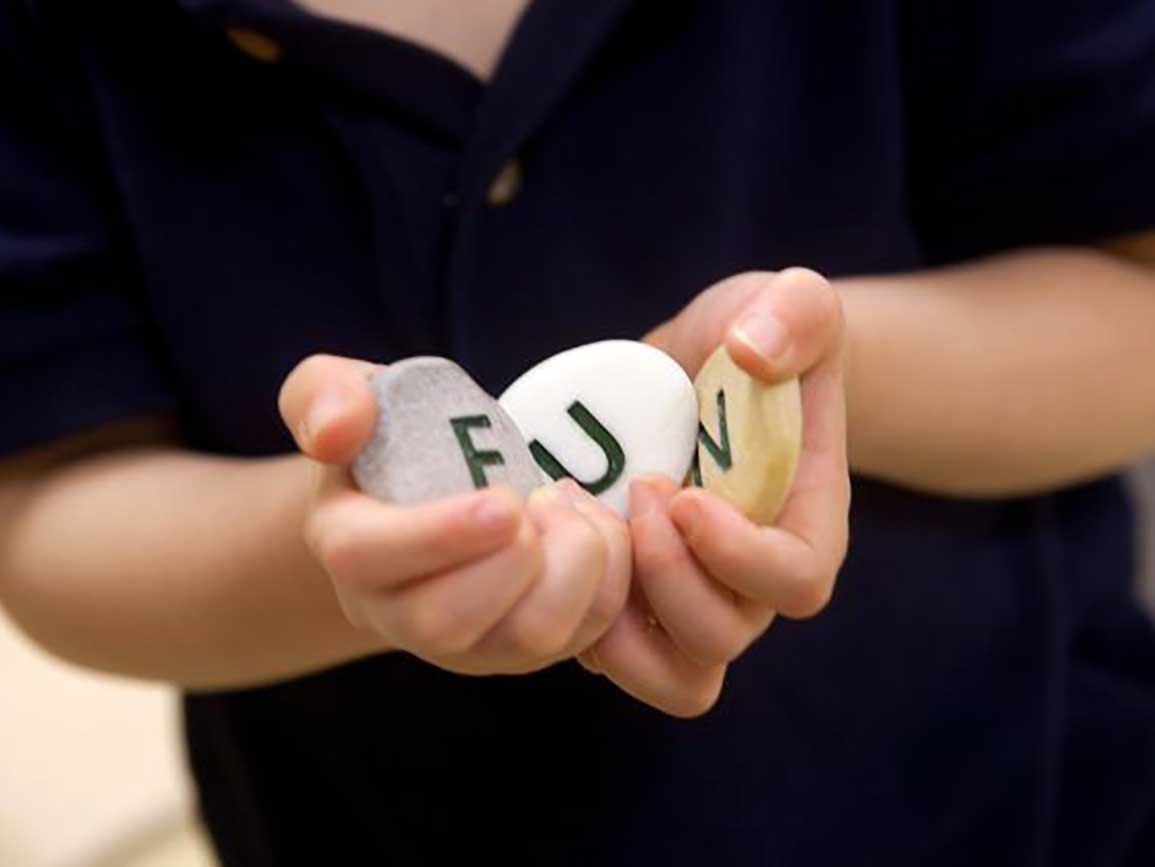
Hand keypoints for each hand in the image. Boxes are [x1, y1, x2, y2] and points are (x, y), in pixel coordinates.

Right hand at [278, 354, 630, 675]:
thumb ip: (324, 396)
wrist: (438, 484)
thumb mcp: (341, 392)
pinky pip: (588, 631)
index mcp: (347, 546)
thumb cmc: (390, 435)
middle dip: (514, 559)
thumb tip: (336, 431)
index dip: (439, 535)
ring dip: (574, 563)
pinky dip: (611, 573)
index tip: (504, 501)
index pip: (368, 561)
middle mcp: (399, 614)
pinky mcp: (529, 649)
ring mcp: (470, 644)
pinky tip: (588, 524)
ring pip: (532, 638)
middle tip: (537, 497)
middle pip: (449, 624)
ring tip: (564, 504)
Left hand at [576, 268, 849, 716]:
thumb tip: (752, 353)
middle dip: (665, 577)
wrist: (706, 369)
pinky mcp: (635, 601)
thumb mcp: (788, 301)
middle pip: (721, 637)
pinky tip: (556, 541)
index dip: (737, 556)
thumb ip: (796, 313)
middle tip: (631, 494)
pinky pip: (613, 656)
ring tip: (584, 533)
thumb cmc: (757, 342)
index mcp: (804, 521)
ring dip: (617, 623)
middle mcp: (751, 579)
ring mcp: (691, 599)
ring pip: (671, 676)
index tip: (680, 492)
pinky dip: (578, 619)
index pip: (795, 581)